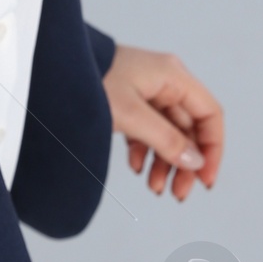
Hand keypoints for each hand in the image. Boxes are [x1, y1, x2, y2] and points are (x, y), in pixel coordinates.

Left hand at [102, 43, 222, 198]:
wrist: (49, 66)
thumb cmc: (88, 80)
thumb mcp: (130, 115)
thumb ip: (165, 140)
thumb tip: (195, 162)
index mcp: (173, 77)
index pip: (210, 115)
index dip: (212, 149)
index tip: (205, 180)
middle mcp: (165, 82)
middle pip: (189, 129)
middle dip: (185, 164)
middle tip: (179, 195)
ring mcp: (146, 90)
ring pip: (168, 132)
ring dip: (165, 162)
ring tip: (154, 188)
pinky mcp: (128, 100)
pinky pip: (147, 130)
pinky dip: (145, 151)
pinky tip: (136, 168)